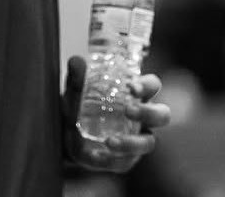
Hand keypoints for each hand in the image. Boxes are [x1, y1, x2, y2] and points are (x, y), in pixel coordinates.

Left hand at [63, 55, 171, 172]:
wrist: (62, 137)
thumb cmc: (78, 108)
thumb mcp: (75, 93)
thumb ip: (77, 79)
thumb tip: (76, 61)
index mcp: (136, 95)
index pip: (153, 86)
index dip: (148, 85)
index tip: (132, 87)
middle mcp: (143, 118)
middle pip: (162, 115)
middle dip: (148, 112)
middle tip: (128, 110)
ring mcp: (137, 140)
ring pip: (149, 143)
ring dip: (131, 143)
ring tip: (109, 141)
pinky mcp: (125, 160)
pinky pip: (125, 163)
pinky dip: (109, 160)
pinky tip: (94, 155)